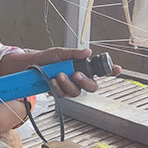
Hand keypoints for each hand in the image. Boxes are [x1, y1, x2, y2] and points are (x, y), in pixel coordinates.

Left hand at [0, 47, 121, 97]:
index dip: (111, 71)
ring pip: (77, 92)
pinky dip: (58, 88)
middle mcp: (79, 79)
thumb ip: (73, 53)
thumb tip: (87, 52)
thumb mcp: (59, 52)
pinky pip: (64, 95)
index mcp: (83, 68)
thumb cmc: (48, 58)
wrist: (31, 66)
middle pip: (92, 87)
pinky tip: (52, 81)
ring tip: (57, 75)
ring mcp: (70, 88)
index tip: (116, 68)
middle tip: (76, 74)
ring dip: (68, 84)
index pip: (101, 71)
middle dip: (85, 82)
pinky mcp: (60, 93)